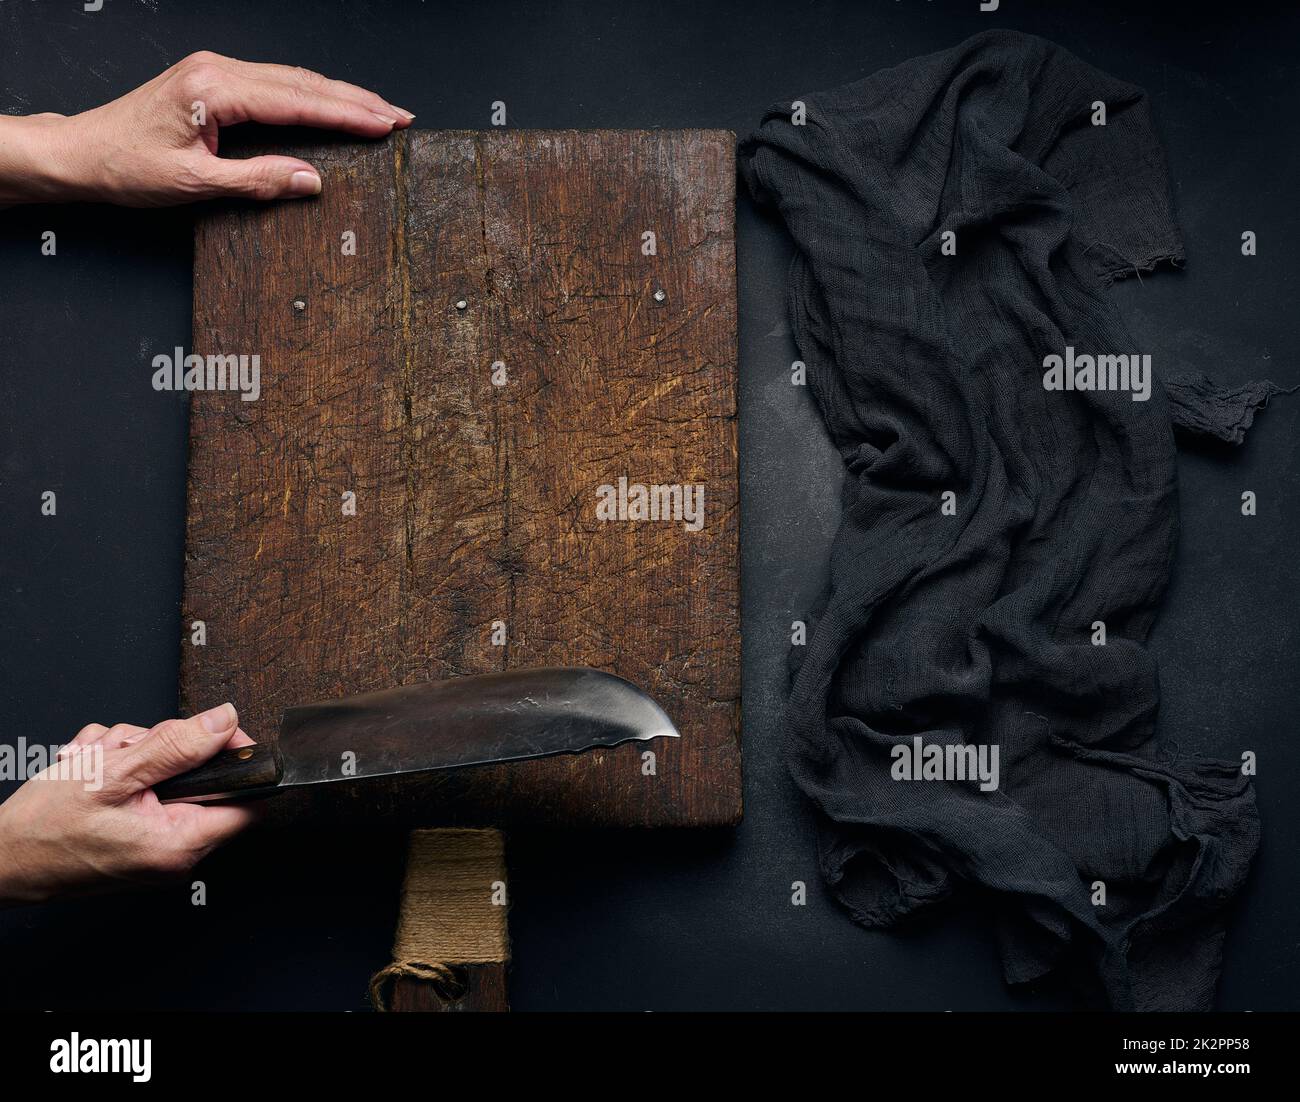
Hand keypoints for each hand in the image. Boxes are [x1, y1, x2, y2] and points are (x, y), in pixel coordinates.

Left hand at [0, 51, 412, 206]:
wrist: (80, 152)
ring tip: (379, 112)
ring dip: (339, 96)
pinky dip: (311, 96)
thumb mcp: (195, 183)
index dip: (348, 114)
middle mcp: (217, 70)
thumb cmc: (125, 166)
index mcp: (214, 89)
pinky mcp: (213, 81)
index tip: (386, 124)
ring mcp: (215, 71)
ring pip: (293, 79)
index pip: (298, 101)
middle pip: (303, 82)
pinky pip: (275, 83)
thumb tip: (311, 180)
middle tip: (400, 117)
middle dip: (356, 100)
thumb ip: (258, 180)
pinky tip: (333, 105)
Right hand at [0, 703, 258, 905]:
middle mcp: (174, 852)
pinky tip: (92, 771)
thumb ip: (175, 747)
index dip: (238, 758)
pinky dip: (120, 769)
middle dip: (164, 748)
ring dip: (133, 754)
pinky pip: (146, 787)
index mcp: (178, 844)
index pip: (248, 799)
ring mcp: (155, 844)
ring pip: (168, 773)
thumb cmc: (41, 829)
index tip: (214, 732)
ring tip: (97, 762)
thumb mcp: (111, 773)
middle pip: (202, 777)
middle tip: (125, 748)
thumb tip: (223, 723)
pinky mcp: (138, 834)